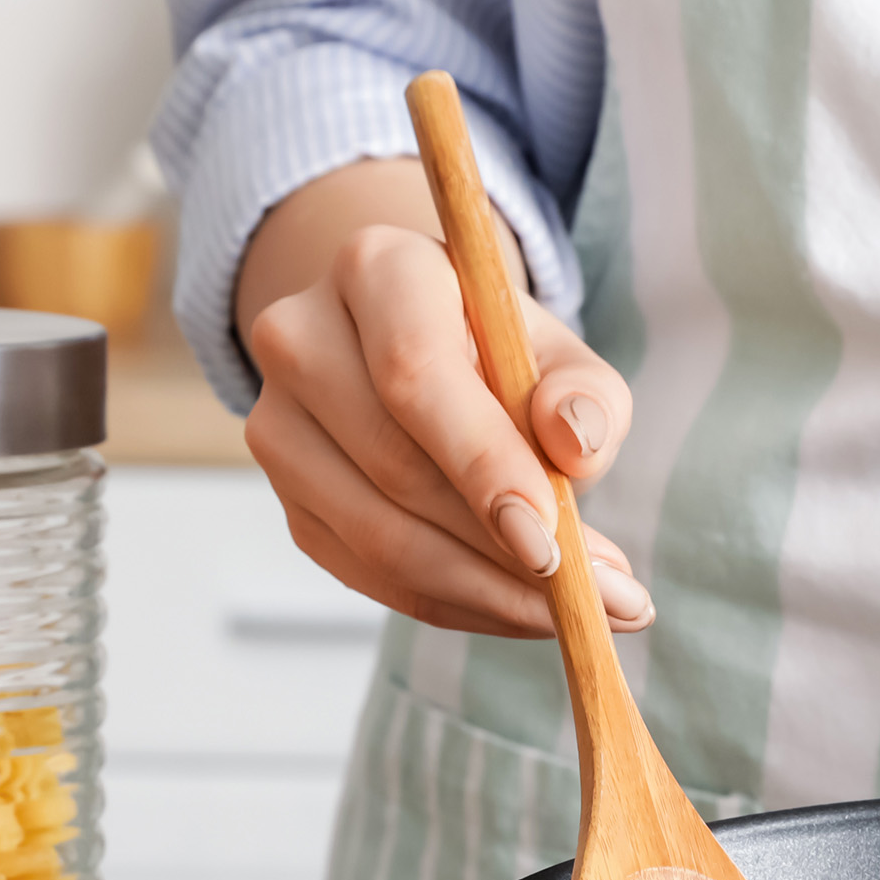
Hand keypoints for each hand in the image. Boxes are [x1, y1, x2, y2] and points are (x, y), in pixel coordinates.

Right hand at [237, 159, 650, 637]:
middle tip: (600, 597)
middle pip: (395, 466)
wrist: (420, 351)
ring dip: (486, 591)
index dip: (483, 465)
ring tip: (573, 610)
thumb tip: (576, 448)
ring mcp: (279, 423)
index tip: (553, 546)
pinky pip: (368, 574)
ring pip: (378, 536)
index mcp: (376, 269)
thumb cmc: (503, 353)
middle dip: (502, 551)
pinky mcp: (287, 497)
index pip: (415, 373)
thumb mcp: (561, 355)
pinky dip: (453, 603)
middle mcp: (301, 338)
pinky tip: (516, 606)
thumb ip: (586, 396)